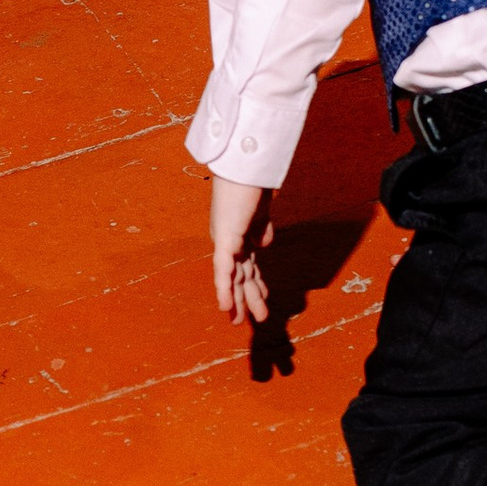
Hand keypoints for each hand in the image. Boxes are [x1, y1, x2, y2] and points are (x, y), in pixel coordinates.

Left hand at [210, 176, 272, 324]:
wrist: (245, 162)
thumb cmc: (253, 179)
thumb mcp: (261, 208)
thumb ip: (261, 226)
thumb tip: (262, 245)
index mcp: (237, 233)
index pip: (247, 263)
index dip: (255, 283)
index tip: (262, 297)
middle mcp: (228, 238)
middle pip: (240, 274)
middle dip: (246, 298)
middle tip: (251, 320)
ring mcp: (225, 238)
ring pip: (234, 277)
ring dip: (240, 301)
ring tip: (242, 323)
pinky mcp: (225, 236)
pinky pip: (224, 269)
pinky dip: (224, 289)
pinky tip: (224, 308)